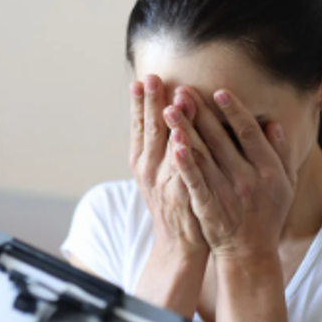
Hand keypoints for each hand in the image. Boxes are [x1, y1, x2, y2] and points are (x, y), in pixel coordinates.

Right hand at [131, 76, 208, 263]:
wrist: (179, 244)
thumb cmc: (175, 203)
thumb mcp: (160, 173)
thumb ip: (164, 145)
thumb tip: (169, 111)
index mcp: (142, 161)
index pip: (139, 126)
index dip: (139, 104)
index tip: (140, 80)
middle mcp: (149, 168)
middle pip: (149, 129)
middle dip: (151, 103)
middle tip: (152, 78)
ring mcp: (163, 181)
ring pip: (165, 146)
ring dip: (169, 121)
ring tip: (173, 97)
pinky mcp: (180, 194)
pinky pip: (181, 170)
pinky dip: (181, 155)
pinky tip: (182, 140)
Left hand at [168, 88, 297, 259]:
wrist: (250, 252)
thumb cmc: (268, 213)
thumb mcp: (285, 184)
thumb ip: (280, 153)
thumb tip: (272, 123)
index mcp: (268, 170)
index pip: (249, 133)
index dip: (234, 111)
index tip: (219, 91)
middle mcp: (248, 179)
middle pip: (220, 139)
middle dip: (201, 113)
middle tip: (183, 90)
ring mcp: (227, 193)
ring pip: (203, 156)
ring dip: (185, 131)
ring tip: (169, 109)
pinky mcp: (208, 207)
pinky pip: (194, 181)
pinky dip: (184, 163)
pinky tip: (173, 145)